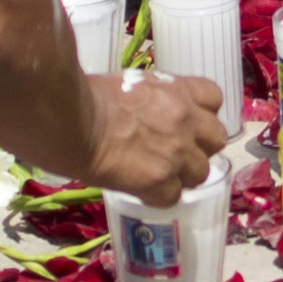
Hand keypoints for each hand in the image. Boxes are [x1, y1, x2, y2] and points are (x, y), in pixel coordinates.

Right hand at [66, 71, 230, 206]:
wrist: (67, 117)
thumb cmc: (84, 96)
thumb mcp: (129, 84)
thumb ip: (150, 99)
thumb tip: (144, 112)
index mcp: (177, 89)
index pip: (214, 99)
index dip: (202, 114)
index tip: (187, 123)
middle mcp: (185, 118)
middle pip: (216, 139)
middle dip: (198, 148)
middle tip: (174, 154)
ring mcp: (176, 151)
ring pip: (200, 173)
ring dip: (181, 176)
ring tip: (156, 176)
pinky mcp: (159, 179)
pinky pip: (172, 197)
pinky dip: (157, 197)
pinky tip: (138, 190)